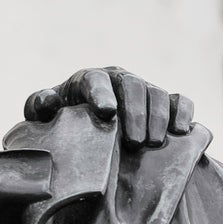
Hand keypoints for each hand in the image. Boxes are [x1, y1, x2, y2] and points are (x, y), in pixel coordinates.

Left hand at [24, 67, 195, 147]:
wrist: (93, 137)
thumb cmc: (67, 125)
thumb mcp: (46, 118)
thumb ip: (38, 108)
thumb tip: (47, 104)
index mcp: (90, 81)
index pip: (95, 80)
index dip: (101, 94)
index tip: (106, 113)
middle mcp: (120, 81)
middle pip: (132, 85)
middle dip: (135, 112)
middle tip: (134, 142)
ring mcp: (145, 91)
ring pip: (157, 93)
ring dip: (158, 117)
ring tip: (153, 144)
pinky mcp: (166, 104)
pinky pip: (181, 101)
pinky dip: (184, 112)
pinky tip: (181, 131)